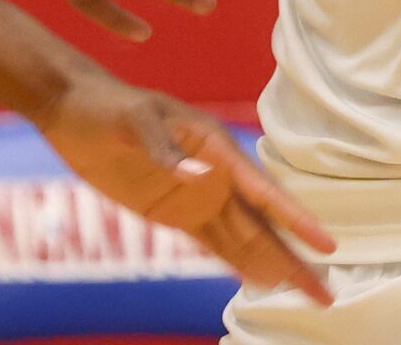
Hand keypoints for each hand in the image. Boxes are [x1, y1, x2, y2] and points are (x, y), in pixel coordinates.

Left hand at [33, 73, 332, 299]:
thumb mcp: (133, 120)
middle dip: (295, 257)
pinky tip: (261, 281)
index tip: (326, 245)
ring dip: (274, 266)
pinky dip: (239, 263)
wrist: (73, 109)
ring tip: (308, 294)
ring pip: (245, 238)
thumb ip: (164, 148)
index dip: (295, 219)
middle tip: (327, 293)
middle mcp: (215, 173)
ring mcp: (198, 195)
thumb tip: (200, 176)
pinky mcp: (176, 211)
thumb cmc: (105, 106)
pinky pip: (215, 243)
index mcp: (214, 145)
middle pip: (264, 224)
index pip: (262, 191)